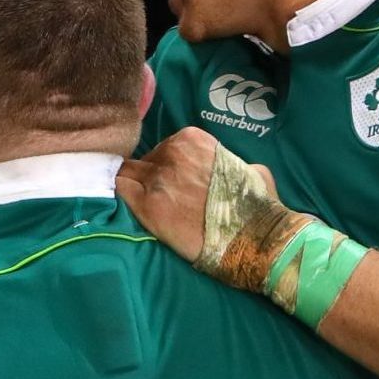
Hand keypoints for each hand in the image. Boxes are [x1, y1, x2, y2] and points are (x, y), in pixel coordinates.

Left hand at [115, 127, 279, 268]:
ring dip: (129, 188)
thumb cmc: (259, 206)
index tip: (168, 182)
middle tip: (153, 198)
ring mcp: (156, 180)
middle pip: (142, 162)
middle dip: (145, 178)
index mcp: (191, 140)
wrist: (255, 238)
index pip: (161, 148)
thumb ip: (227, 162)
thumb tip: (224, 168)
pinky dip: (119, 198)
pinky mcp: (147, 208)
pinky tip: (120, 208)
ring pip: (124, 175)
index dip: (162, 167)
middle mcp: (170, 155)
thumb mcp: (249, 169)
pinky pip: (119, 193)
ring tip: (136, 204)